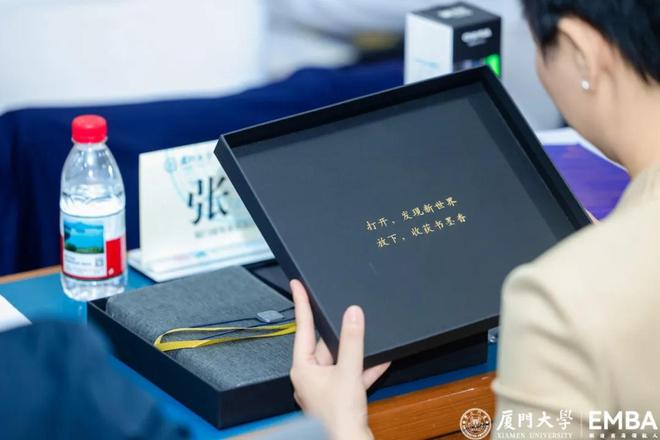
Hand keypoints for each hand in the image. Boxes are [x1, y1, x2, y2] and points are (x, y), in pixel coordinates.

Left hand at [289, 280, 390, 439]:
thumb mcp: (349, 371)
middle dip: (341, 333)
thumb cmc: (340, 418)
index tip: (296, 285)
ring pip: (340, 360)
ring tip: (369, 337)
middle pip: (326, 345)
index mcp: (303, 368)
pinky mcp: (338, 397)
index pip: (302, 327)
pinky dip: (364, 368)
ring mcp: (324, 388)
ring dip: (356, 352)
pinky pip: (351, 375)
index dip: (301, 303)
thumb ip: (352, 340)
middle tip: (350, 314)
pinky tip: (379, 361)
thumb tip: (352, 314)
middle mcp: (310, 377)